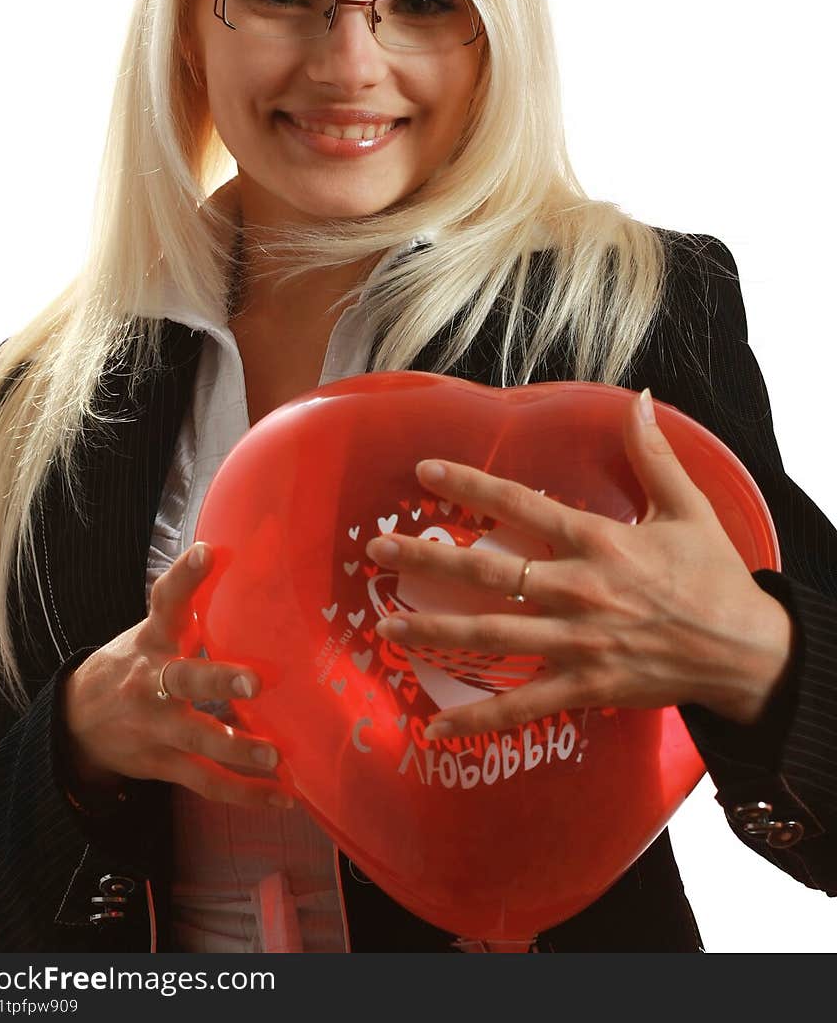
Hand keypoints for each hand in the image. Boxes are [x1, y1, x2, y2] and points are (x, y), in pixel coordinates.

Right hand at [61, 542, 291, 810]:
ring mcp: (156, 727)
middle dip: (218, 681)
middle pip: (183, 679)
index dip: (185, 576)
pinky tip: (283, 796)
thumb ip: (190, 604)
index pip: (165, 601)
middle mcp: (152, 682)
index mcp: (153, 639)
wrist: (76, 723)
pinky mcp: (164, 763)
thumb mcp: (154, 630)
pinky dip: (245, 793)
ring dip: (238, 750)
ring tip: (277, 757)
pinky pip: (206, 782)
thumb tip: (238, 554)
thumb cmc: (135, 663)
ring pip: (198, 740)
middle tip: (254, 681)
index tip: (206, 552)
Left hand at [367, 388, 792, 737]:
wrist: (747, 652)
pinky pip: (523, 706)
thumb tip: (637, 397)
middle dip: (428, 560)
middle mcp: (579, 589)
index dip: (472, 485)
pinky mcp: (586, 686)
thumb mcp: (688, 507)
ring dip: (437, 631)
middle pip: (489, 572)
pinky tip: (437, 726)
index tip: (426, 471)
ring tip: (386, 627)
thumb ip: (653, 453)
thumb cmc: (715, 576)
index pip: (522, 505)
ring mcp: (578, 642)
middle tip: (377, 550)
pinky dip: (480, 720)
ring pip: (493, 637)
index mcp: (599, 542)